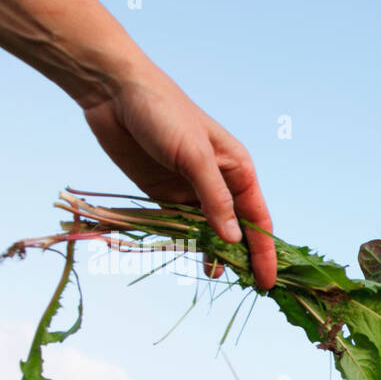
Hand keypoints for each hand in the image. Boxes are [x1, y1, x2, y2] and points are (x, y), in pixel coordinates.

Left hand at [82, 68, 276, 289]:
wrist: (112, 91)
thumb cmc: (163, 112)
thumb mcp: (194, 155)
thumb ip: (215, 199)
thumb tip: (233, 240)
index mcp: (237, 169)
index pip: (258, 219)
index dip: (264, 252)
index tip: (268, 282)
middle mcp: (219, 182)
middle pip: (237, 230)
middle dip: (243, 257)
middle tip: (246, 289)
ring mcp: (190, 190)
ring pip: (209, 231)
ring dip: (213, 254)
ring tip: (215, 277)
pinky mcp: (163, 194)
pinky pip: (180, 226)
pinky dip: (186, 243)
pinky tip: (190, 258)